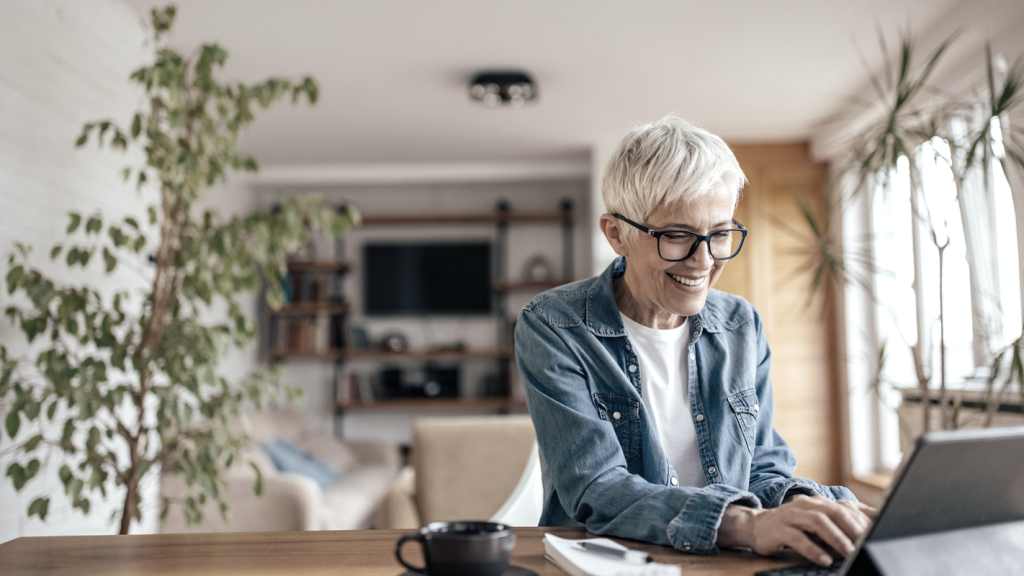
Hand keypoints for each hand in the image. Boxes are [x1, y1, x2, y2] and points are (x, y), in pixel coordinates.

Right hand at [717, 495, 875, 565]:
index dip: (862, 520)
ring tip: (849, 552)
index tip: (877, 534)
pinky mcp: (778, 529)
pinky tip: (824, 560)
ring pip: (817, 522)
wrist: (757, 526)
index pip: (845, 508)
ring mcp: (791, 515)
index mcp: (818, 502)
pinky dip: (813, 549)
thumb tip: (873, 523)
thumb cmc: (793, 527)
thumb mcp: (818, 522)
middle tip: (866, 543)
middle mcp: (806, 505)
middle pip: (834, 512)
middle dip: (852, 528)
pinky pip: (797, 538)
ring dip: (835, 538)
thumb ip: (840, 523)